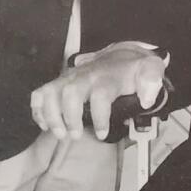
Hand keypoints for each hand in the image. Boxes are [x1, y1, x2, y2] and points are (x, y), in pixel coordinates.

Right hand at [30, 42, 165, 140]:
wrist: (121, 55)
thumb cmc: (134, 69)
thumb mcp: (150, 70)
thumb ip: (152, 80)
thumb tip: (146, 99)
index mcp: (108, 76)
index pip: (100, 95)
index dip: (100, 117)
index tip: (102, 134)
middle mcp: (86, 76)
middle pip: (70, 93)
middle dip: (69, 117)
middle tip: (75, 135)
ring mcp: (70, 77)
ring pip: (51, 92)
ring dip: (51, 115)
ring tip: (59, 134)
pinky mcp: (60, 82)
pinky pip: (41, 93)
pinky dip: (38, 110)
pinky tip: (45, 125)